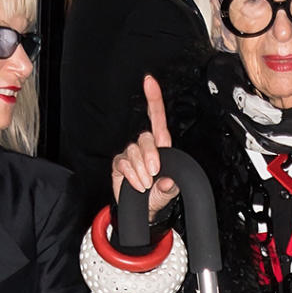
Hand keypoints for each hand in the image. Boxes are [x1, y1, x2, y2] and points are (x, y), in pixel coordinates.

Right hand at [111, 75, 178, 221]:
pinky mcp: (120, 163)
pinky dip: (131, 175)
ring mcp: (131, 154)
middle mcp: (146, 147)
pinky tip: (137, 184)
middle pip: (146, 138)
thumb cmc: (158, 196)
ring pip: (134, 152)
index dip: (154, 99)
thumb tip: (167, 180)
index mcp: (162, 147)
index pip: (157, 119)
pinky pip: (123, 163)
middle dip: (150, 155)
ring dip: (140, 170)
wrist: (144, 211)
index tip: (149, 82)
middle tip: (154, 172)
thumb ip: (171, 185)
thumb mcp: (171, 192)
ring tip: (146, 184)